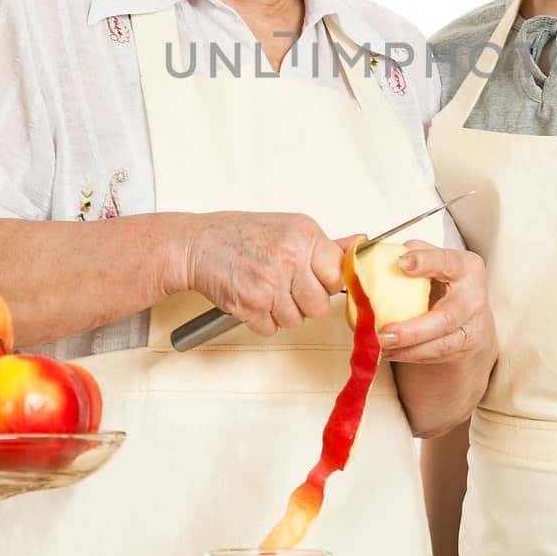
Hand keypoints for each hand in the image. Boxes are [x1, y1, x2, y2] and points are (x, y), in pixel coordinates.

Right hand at [181, 212, 353, 338]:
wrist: (196, 244)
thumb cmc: (239, 234)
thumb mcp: (288, 227)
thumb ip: (325, 244)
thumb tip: (360, 245)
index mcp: (304, 235)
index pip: (339, 274)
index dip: (327, 281)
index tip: (317, 279)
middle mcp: (289, 257)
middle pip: (320, 304)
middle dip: (305, 301)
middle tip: (288, 286)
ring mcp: (270, 283)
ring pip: (297, 320)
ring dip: (283, 312)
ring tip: (268, 290)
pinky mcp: (250, 305)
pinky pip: (271, 328)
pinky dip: (263, 320)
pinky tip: (253, 298)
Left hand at [376, 241, 496, 367]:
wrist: (470, 314)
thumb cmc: (447, 281)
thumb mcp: (434, 260)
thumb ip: (411, 253)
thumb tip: (372, 251)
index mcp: (465, 268)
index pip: (447, 263)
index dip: (426, 262)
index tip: (402, 263)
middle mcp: (472, 298)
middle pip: (446, 318)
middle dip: (413, 329)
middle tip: (384, 333)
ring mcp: (468, 327)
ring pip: (439, 344)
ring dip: (406, 348)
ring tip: (380, 345)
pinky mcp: (460, 348)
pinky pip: (431, 355)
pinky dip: (406, 355)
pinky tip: (387, 352)